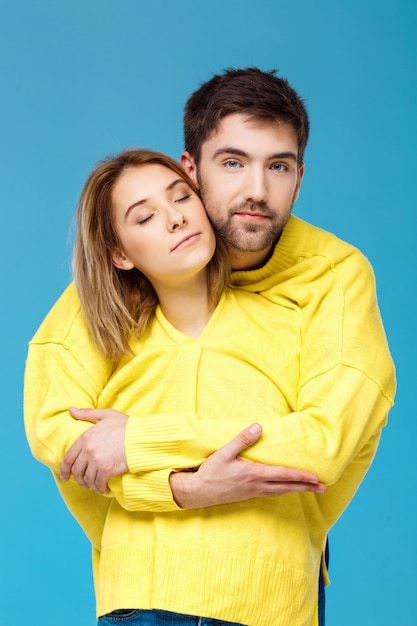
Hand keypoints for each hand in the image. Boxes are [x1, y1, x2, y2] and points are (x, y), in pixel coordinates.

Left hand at [60, 407, 128, 493]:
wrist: (140, 436)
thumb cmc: (125, 425)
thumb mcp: (106, 415)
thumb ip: (87, 413)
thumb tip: (71, 410)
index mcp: (85, 437)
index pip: (68, 458)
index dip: (64, 470)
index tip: (64, 477)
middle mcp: (88, 450)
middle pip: (76, 471)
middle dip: (78, 479)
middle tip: (83, 483)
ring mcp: (97, 461)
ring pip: (87, 479)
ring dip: (90, 485)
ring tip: (94, 486)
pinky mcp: (107, 470)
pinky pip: (99, 484)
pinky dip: (100, 488)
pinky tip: (104, 489)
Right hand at [169, 423, 325, 508]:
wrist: (198, 492)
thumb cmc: (211, 472)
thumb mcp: (224, 452)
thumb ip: (242, 440)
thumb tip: (258, 427)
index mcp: (253, 474)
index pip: (283, 475)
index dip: (301, 476)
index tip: (316, 478)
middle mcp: (257, 485)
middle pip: (287, 487)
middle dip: (306, 487)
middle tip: (323, 488)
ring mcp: (253, 492)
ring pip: (281, 492)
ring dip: (297, 490)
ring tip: (310, 489)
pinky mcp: (248, 495)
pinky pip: (272, 493)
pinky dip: (283, 491)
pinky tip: (286, 489)